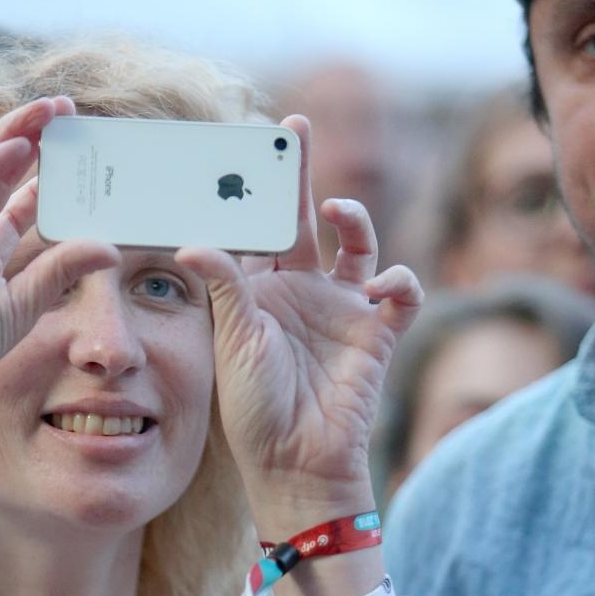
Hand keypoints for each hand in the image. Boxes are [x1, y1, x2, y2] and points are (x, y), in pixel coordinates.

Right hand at [0, 97, 118, 435]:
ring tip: (50, 110)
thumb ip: (60, 272)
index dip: (48, 178)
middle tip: (68, 112)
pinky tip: (19, 144)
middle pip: (2, 175)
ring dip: (14, 135)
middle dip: (35, 141)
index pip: (21, 206)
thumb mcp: (21, 307)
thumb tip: (110, 248)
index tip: (80, 155)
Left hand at [176, 115, 420, 513]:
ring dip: (353, 219)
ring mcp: (341, 308)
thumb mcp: (232, 343)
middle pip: (302, 219)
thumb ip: (224, 287)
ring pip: (356, 244)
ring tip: (339, 210)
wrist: (295, 464)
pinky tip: (379, 289)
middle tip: (293, 130)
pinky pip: (401, 292)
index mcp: (257, 292)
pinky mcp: (378, 332)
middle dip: (297, 174)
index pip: (255, 229)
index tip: (239, 150)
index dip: (250, 192)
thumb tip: (194, 241)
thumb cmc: (254, 410)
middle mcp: (300, 291)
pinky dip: (398, 282)